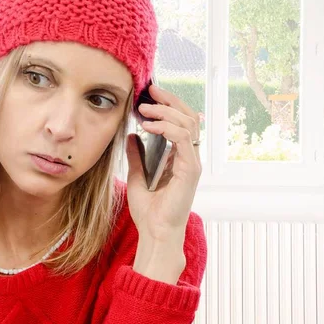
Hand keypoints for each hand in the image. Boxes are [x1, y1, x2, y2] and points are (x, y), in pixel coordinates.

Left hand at [125, 84, 201, 242]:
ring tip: (145, 109)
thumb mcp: (137, 176)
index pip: (181, 122)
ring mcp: (192, 162)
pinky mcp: (190, 169)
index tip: (149, 94)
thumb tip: (131, 136)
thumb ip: (137, 156)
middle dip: (170, 100)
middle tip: (151, 90)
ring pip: (188, 123)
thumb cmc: (150, 212)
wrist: (155, 233)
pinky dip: (166, 127)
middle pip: (189, 117)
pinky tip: (149, 126)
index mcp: (180, 158)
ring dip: (166, 111)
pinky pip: (182, 139)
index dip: (168, 105)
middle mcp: (190, 157)